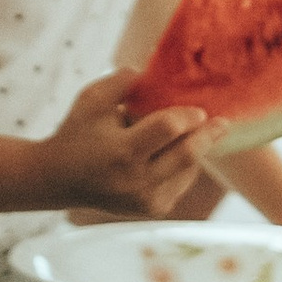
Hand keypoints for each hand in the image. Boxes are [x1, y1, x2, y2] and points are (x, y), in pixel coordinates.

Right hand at [40, 72, 216, 221]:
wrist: (57, 179)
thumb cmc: (77, 132)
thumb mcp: (92, 99)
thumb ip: (122, 80)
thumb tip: (153, 71)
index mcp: (122, 152)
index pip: (169, 129)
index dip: (187, 115)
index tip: (198, 109)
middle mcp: (136, 181)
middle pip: (188, 155)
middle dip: (208, 136)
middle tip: (223, 123)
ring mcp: (145, 201)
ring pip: (188, 170)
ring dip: (197, 149)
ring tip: (200, 132)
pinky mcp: (151, 210)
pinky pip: (181, 183)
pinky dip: (185, 165)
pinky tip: (181, 151)